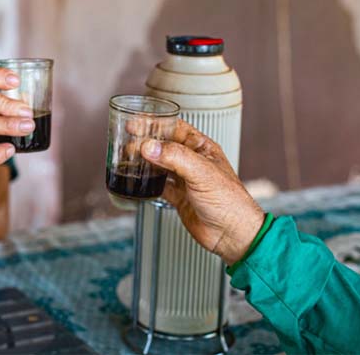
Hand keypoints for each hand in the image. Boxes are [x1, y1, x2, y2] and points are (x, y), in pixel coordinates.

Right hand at [141, 120, 264, 263]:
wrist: (232, 234)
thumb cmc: (229, 201)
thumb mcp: (201, 173)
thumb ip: (175, 157)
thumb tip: (149, 146)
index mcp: (202, 148)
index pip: (174, 129)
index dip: (155, 124)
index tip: (135, 124)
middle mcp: (192, 162)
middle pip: (163, 146)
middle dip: (144, 143)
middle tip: (127, 144)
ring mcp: (185, 180)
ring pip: (159, 165)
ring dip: (143, 162)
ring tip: (127, 161)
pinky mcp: (178, 197)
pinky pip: (158, 185)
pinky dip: (146, 183)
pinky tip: (137, 181)